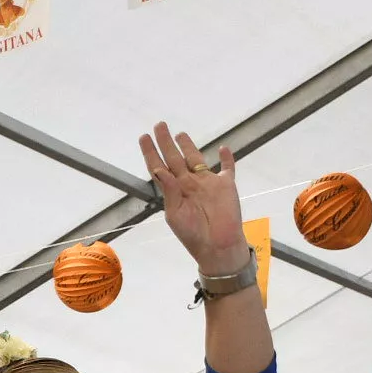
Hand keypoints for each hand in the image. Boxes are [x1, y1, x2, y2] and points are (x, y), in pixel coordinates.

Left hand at [138, 123, 246, 272]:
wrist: (218, 247)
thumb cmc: (193, 235)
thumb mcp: (175, 214)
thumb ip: (169, 191)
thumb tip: (159, 169)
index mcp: (174, 191)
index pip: (160, 167)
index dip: (151, 153)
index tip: (144, 138)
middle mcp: (189, 184)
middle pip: (175, 158)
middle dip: (166, 142)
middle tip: (159, 125)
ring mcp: (207, 183)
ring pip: (196, 159)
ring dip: (189, 146)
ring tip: (180, 134)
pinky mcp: (226, 185)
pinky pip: (227, 168)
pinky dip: (226, 158)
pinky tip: (223, 148)